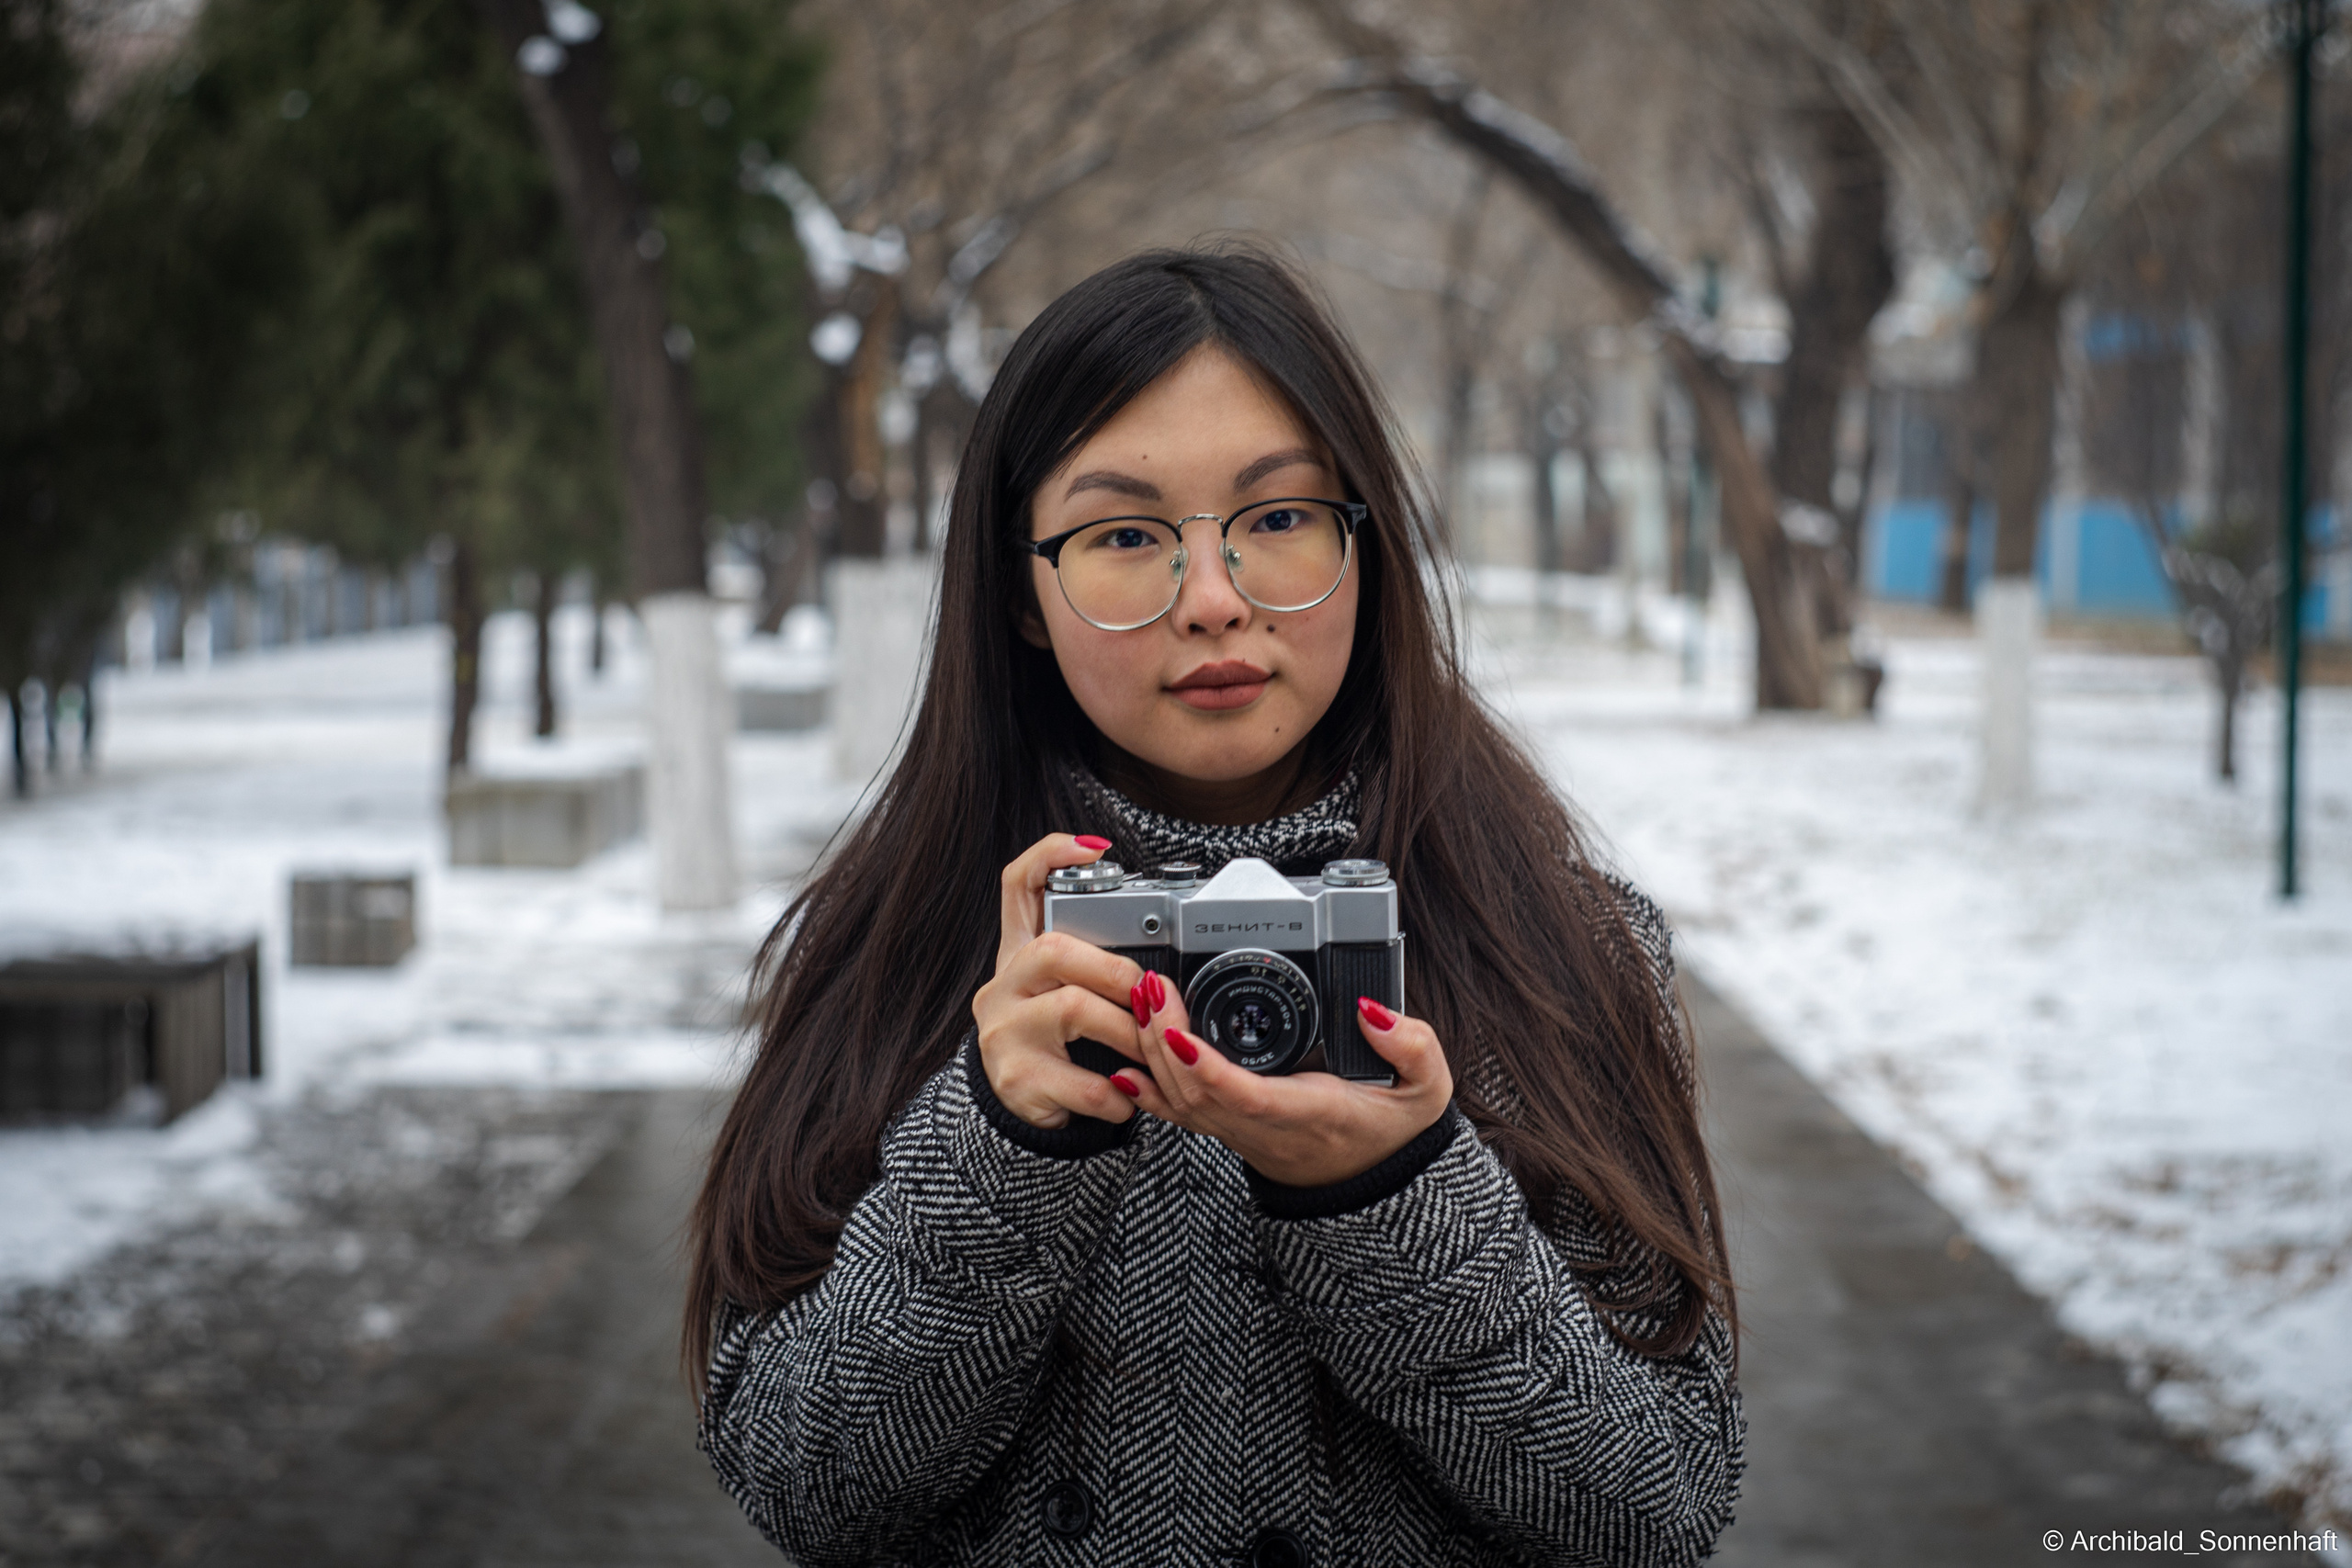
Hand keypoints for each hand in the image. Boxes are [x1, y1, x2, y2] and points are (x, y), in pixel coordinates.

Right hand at [972, 834, 1147, 1129]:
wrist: (1016, 1102)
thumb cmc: (1052, 1036)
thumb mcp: (1058, 990)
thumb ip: (1093, 962)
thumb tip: (1160, 954)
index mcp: (1018, 954)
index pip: (1017, 885)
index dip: (1051, 856)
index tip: (1096, 849)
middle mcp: (1003, 986)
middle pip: (1054, 949)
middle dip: (1116, 969)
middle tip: (1148, 994)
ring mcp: (1005, 1032)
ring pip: (1074, 1010)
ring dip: (1130, 1033)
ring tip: (1151, 1052)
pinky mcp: (1018, 1080)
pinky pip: (1085, 1082)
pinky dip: (1120, 1092)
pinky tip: (1128, 1094)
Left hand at [1110, 972, 1452, 1187]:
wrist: (1371, 1180)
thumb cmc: (1391, 1130)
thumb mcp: (1425, 1092)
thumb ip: (1414, 1049)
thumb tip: (1375, 1012)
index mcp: (1311, 1114)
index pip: (1250, 1097)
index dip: (1208, 1070)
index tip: (1179, 1034)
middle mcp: (1264, 1128)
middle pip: (1197, 1094)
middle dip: (1164, 1040)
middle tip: (1152, 987)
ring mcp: (1239, 1132)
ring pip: (1179, 1103)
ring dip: (1151, 1053)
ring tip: (1140, 1000)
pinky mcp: (1226, 1129)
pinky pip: (1177, 1115)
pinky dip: (1145, 1091)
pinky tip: (1121, 1068)